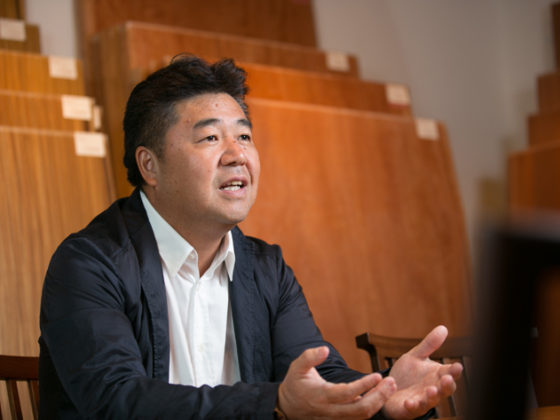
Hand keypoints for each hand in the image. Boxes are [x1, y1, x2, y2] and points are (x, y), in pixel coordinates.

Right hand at [278, 346, 396, 418]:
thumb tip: (325, 349)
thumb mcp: (297, 366)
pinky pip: (358, 419)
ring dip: (378, 403)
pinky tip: (379, 396)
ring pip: (361, 417)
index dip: (364, 385)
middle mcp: (330, 410)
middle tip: (391, 383)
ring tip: (389, 388)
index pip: (347, 393)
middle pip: (360, 410)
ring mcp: (335, 419)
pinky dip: (371, 409)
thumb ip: (310, 356)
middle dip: (379, 397)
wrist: (286, 407)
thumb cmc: (295, 383)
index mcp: (321, 395)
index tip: (377, 375)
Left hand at [382, 325, 463, 418]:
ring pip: (430, 402)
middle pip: (444, 390)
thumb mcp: (416, 356)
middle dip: (447, 386)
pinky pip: (412, 409)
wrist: (388, 389)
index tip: (458, 366)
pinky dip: (412, 406)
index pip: (449, 374)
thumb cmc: (407, 374)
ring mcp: (421, 400)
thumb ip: (429, 345)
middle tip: (447, 379)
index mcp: (436, 376)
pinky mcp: (407, 409)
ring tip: (431, 390)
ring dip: (432, 397)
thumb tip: (444, 327)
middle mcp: (431, 389)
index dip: (454, 371)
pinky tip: (409, 402)